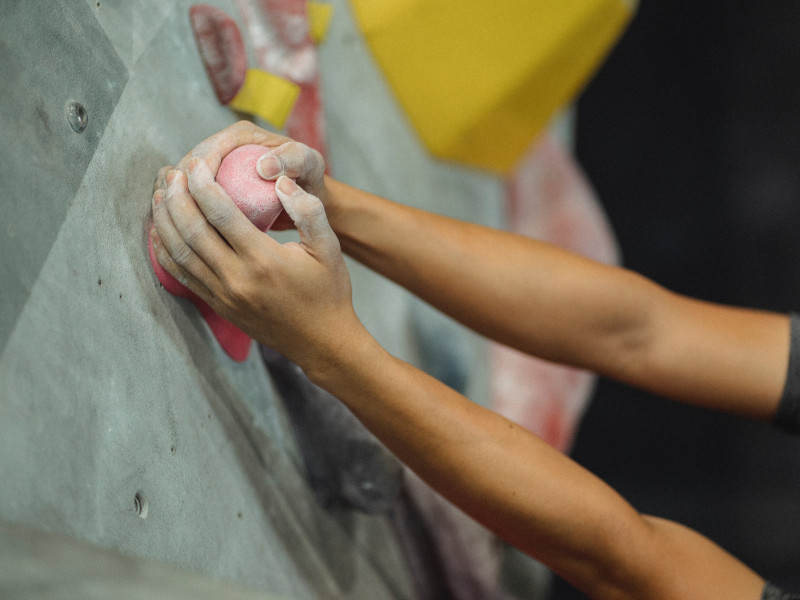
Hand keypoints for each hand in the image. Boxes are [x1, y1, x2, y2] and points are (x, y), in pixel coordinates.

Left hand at [150, 158, 364, 373]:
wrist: (322, 342)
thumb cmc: (329, 292)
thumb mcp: (329, 248)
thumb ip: (308, 210)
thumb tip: (280, 181)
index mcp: (263, 259)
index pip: (221, 212)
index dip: (202, 184)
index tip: (196, 163)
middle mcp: (237, 278)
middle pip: (192, 230)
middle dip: (176, 196)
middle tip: (171, 172)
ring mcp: (224, 295)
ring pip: (180, 253)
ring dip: (164, 221)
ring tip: (159, 195)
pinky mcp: (219, 306)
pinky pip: (182, 276)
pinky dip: (165, 252)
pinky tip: (160, 233)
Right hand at [153, 120, 326, 229]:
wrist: (309, 197)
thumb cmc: (310, 179)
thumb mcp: (308, 165)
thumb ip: (293, 159)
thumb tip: (263, 167)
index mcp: (241, 136)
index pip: (209, 150)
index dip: (198, 172)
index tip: (198, 198)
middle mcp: (224, 148)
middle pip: (188, 165)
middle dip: (180, 189)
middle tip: (181, 218)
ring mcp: (216, 168)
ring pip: (183, 182)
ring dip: (175, 201)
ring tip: (174, 227)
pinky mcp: (213, 187)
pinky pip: (189, 197)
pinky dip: (180, 210)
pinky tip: (178, 231)